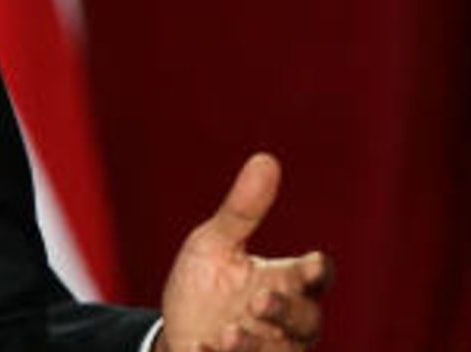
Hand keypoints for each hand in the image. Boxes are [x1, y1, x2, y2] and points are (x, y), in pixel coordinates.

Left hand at [155, 153, 332, 351]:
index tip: (310, 264)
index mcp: (285, 284)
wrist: (175, 332)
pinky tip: (199, 348)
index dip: (316, 272)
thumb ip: (242, 210)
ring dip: (254, 345)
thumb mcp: (215, 244)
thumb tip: (266, 158)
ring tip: (226, 332)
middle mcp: (285, 323)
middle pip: (306, 321)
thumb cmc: (204, 287)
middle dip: (285, 312)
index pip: (316, 277)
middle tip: (258, 301)